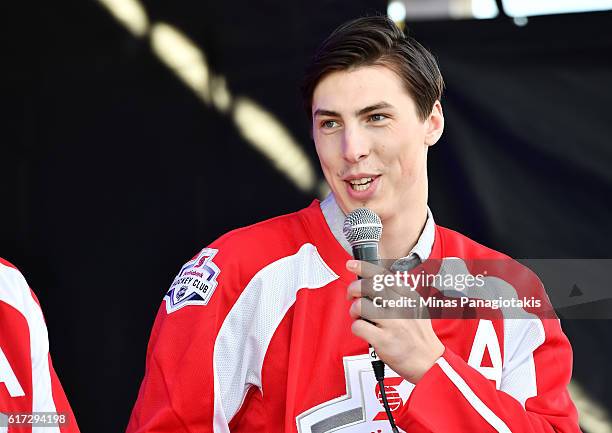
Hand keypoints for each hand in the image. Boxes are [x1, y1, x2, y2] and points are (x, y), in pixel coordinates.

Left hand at [346, 259, 444, 383]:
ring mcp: (392, 323)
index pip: (383, 275)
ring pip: (360, 305)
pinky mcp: (384, 340)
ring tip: (359, 316)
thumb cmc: (419, 335)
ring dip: (354, 311)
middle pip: (368, 286)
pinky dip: (357, 327)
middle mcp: (400, 306)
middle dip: (354, 288)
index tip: (351, 264)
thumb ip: (398, 293)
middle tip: (351, 295)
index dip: (363, 267)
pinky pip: (359, 326)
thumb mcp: (415, 307)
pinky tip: (364, 330)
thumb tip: (374, 281)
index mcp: (407, 296)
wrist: (428, 361)